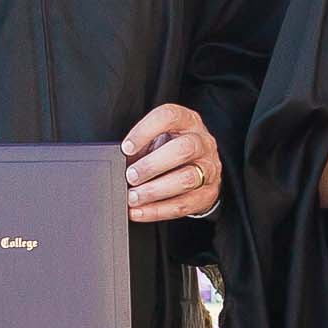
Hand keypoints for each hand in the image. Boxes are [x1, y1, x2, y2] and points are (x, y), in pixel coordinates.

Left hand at [121, 103, 220, 221]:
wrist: (200, 168)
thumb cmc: (172, 149)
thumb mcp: (158, 139)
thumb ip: (141, 146)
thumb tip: (117, 163)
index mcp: (188, 121)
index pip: (168, 117)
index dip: (145, 131)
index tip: (126, 148)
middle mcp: (203, 142)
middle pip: (183, 149)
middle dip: (152, 165)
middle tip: (130, 176)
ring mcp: (209, 168)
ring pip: (186, 179)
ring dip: (155, 190)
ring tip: (133, 197)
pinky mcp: (207, 194)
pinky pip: (183, 205)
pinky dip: (157, 210)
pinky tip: (139, 211)